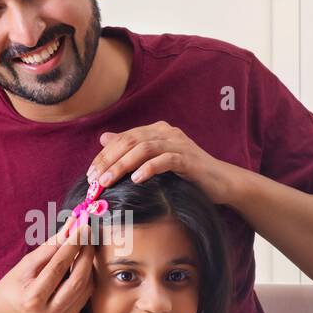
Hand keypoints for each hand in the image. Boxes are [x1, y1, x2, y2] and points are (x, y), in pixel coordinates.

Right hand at [0, 219, 94, 312]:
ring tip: (86, 248)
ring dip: (88, 266)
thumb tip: (69, 227)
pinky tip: (82, 266)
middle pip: (77, 280)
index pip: (58, 267)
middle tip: (89, 236)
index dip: (72, 245)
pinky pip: (83, 298)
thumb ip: (48, 248)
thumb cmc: (10, 290)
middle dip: (86, 255)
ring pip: (85, 289)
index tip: (81, 227)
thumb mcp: (23, 267)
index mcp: (32, 299)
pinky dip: (85, 279)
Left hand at [86, 122, 237, 204]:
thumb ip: (132, 149)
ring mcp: (179, 144)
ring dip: (122, 165)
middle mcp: (166, 132)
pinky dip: (149, 169)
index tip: (90, 174)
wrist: (221, 182)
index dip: (104, 155)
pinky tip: (136, 180)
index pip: (123, 138)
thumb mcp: (156, 160)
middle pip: (130, 141)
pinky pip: (166, 160)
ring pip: (144, 149)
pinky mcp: (189, 159)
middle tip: (94, 180)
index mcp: (156, 130)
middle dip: (108, 160)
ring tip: (108, 182)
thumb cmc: (187, 174)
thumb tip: (104, 138)